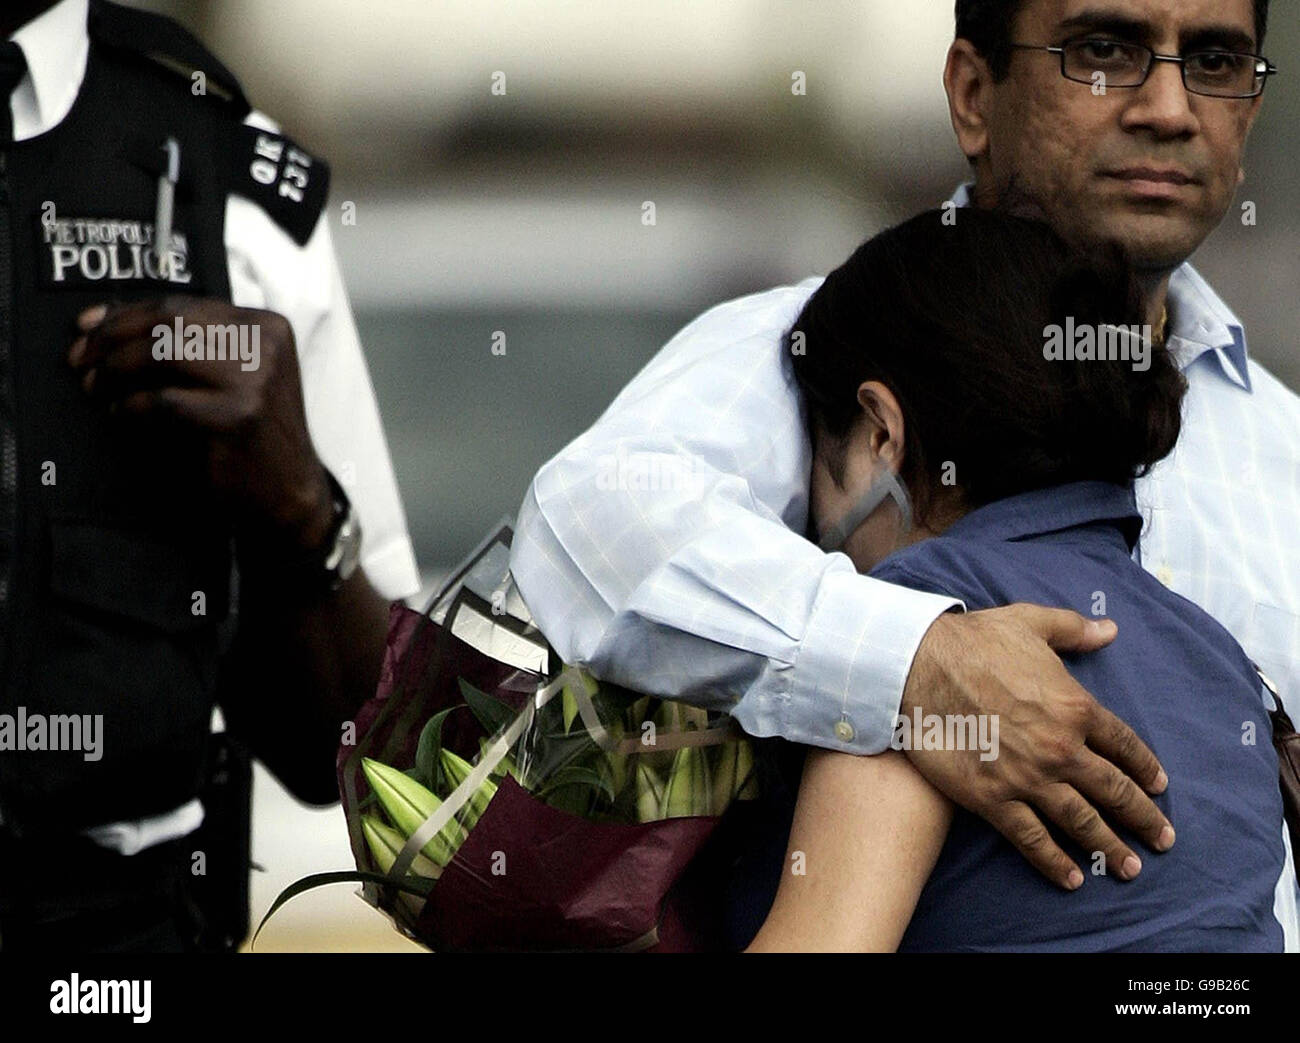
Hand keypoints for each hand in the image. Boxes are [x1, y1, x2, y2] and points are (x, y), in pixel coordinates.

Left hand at [67, 296, 333, 551]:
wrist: (289, 491)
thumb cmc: (251, 433)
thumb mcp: (236, 375)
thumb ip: (191, 344)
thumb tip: (104, 319)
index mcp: (266, 327)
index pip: (181, 306)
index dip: (125, 313)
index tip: (86, 327)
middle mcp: (264, 345)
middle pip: (169, 323)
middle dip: (113, 338)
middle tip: (81, 359)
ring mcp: (254, 381)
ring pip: (164, 354)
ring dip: (118, 369)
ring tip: (96, 386)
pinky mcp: (236, 418)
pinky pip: (164, 401)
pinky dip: (133, 406)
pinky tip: (122, 414)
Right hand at [901, 604, 1173, 889]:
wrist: (919, 665)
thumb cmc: (974, 640)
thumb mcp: (1030, 622)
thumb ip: (1074, 629)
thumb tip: (1110, 629)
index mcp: (1075, 707)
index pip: (1124, 745)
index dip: (1145, 769)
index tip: (1159, 788)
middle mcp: (1060, 748)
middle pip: (1113, 790)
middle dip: (1143, 818)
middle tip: (1162, 840)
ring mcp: (1027, 777)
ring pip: (1080, 820)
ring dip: (1110, 847)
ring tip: (1129, 868)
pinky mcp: (992, 797)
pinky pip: (1031, 837)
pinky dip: (1054, 861)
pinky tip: (1072, 878)